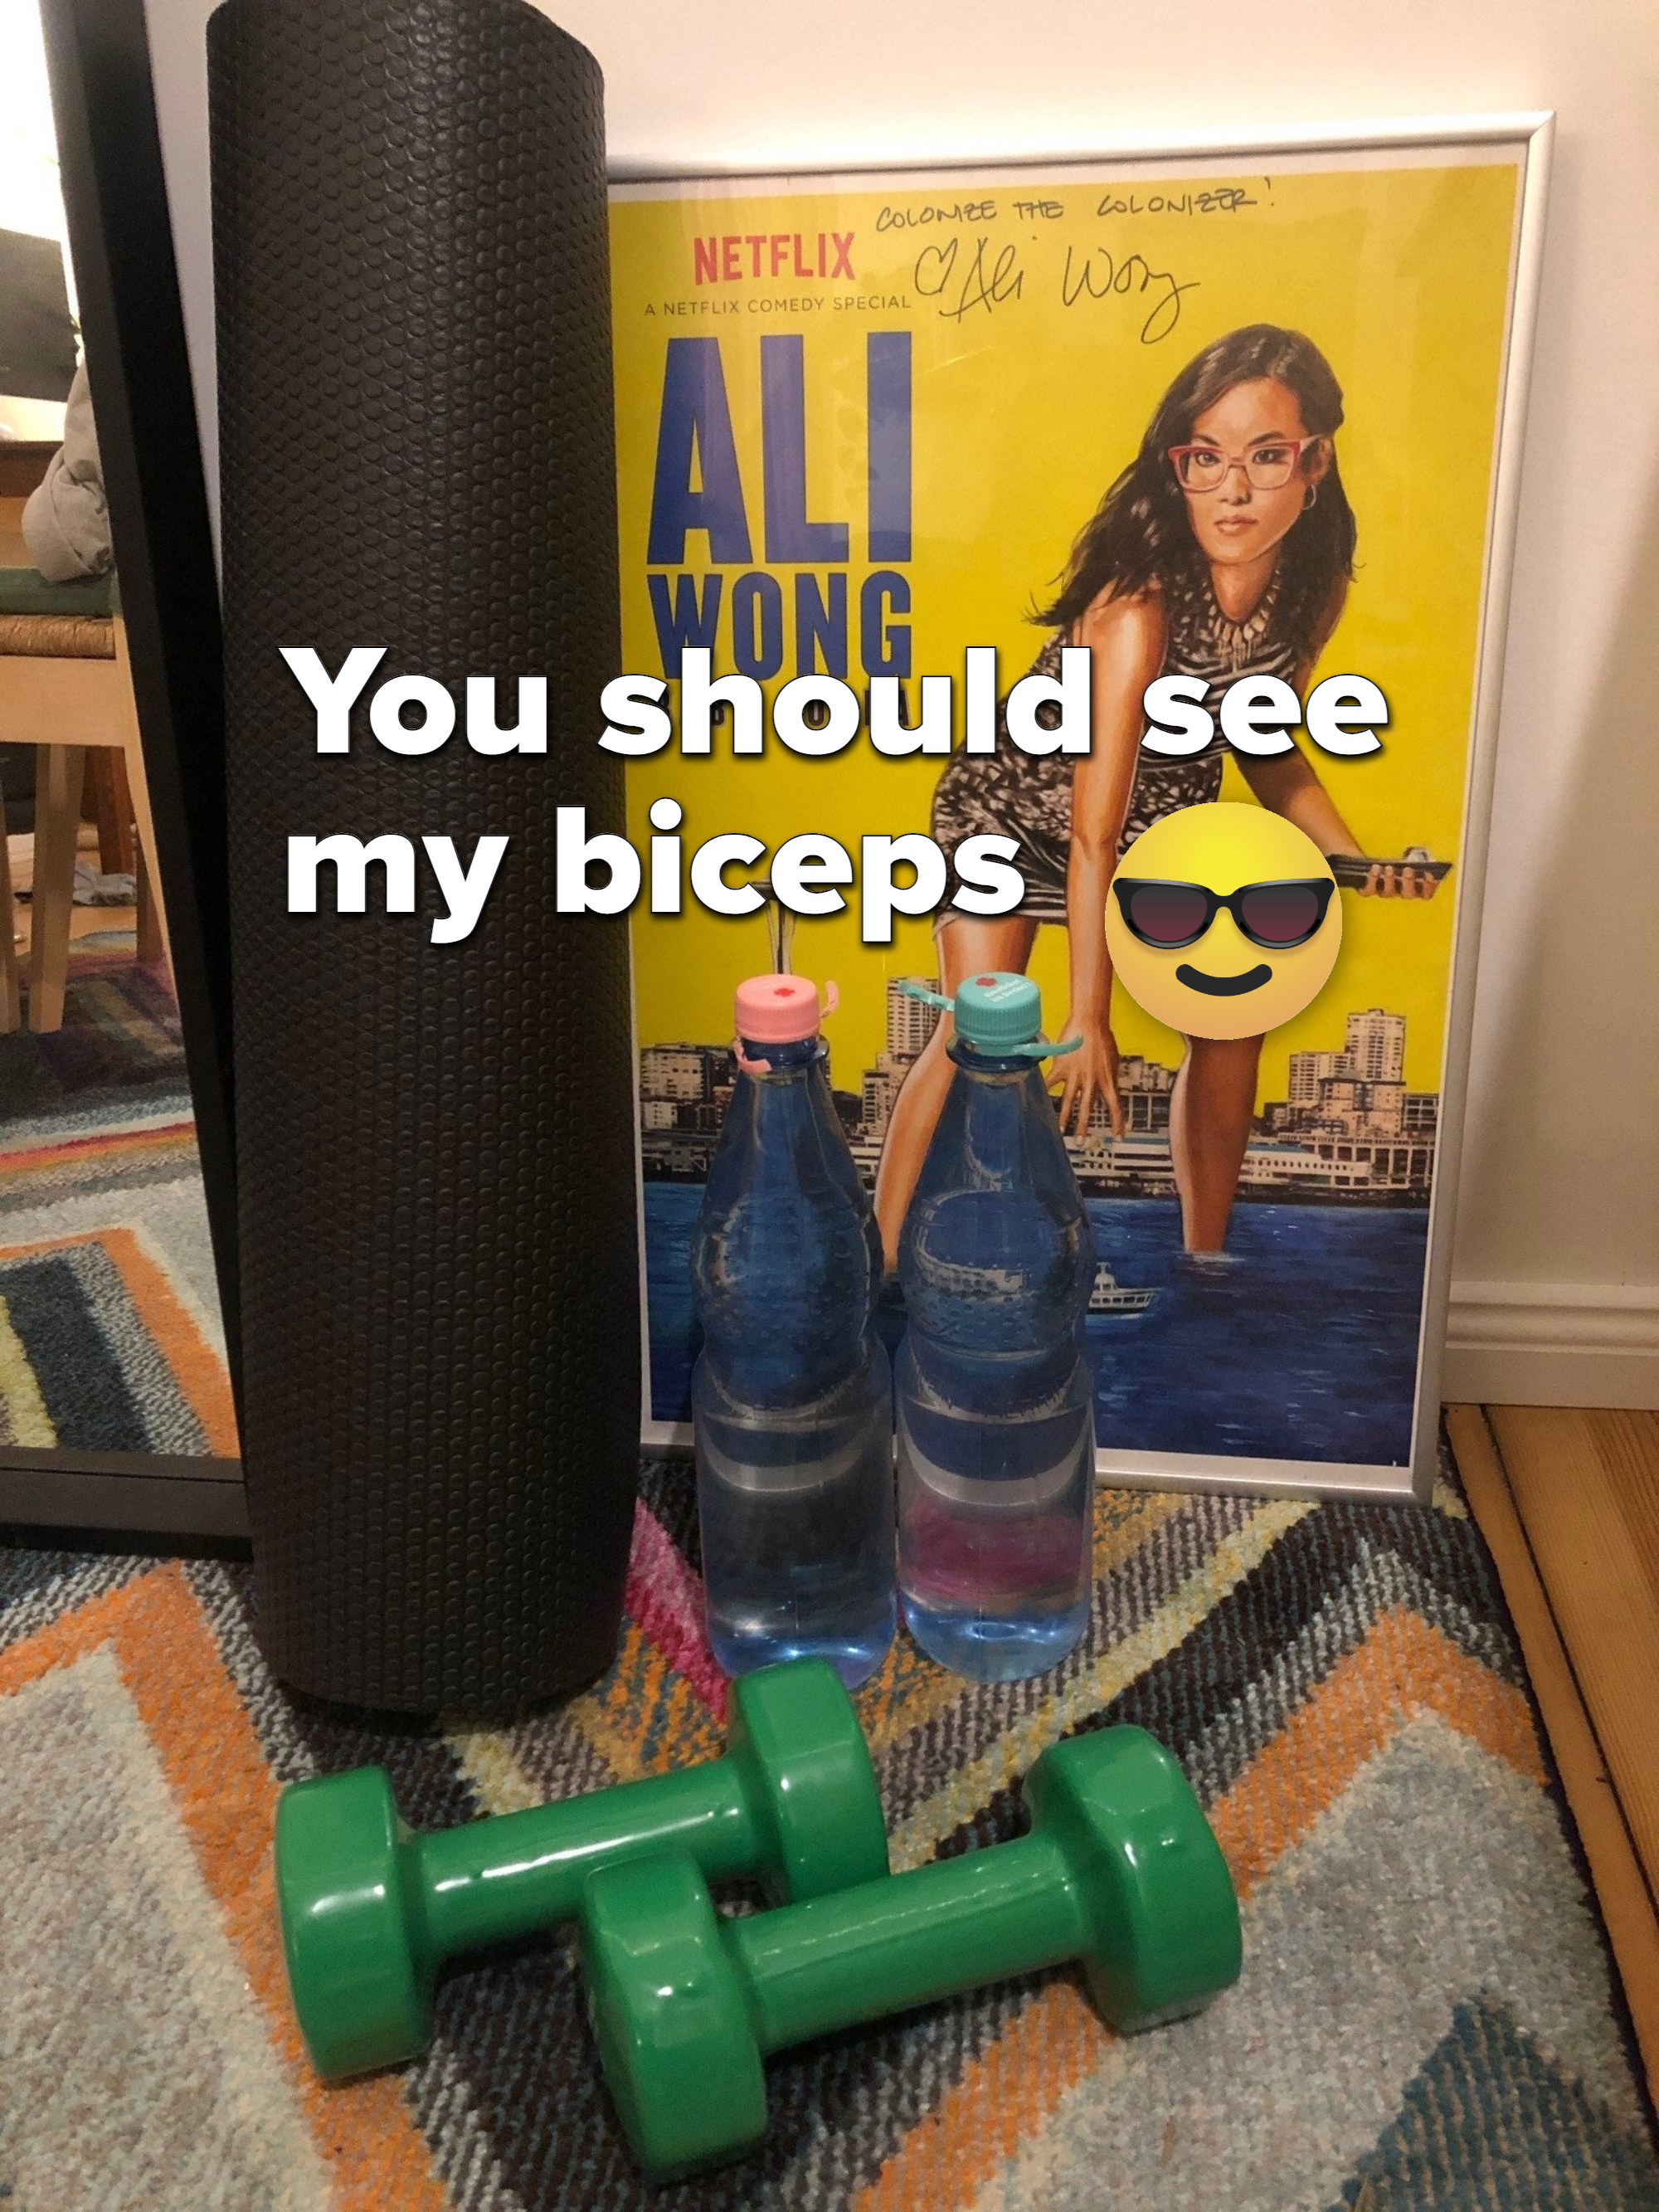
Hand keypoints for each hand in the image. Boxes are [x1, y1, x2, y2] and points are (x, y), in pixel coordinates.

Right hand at [1054, 1017, 1123, 1137]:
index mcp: (1107, 1081)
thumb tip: (1108, 1087)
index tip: (1119, 1137)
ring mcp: (1075, 1076)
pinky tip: (1037, 1097)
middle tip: (1081, 1143)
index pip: (1115, 1107)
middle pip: (1087, 1110)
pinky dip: (1044, 1089)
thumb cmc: (1103, 1037)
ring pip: (1068, 1102)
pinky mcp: (1061, 1068)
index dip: (1118, 1123)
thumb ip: (1109, 1076)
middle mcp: (1091, 1082)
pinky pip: (1051, 1082)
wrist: (1089, 1022)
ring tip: (1060, 1130)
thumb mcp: (1113, 1060)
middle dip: (1084, 1127)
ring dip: (1063, 1118)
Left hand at [1359, 861, 1438, 900]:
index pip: (1425, 894)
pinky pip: (1370, 890)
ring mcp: (1384, 893)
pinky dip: (1372, 879)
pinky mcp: (1368, 891)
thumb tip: (1426, 857)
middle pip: (1408, 894)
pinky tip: (1375, 868)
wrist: (1369, 864)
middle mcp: (1399, 893)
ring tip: (1389, 868)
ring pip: (1388, 892)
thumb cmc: (1392, 863)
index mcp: (1413, 887)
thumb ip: (1416, 862)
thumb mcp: (1406, 861)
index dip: (1429, 887)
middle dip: (1409, 882)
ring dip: (1390, 880)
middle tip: (1408, 870)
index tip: (1429, 875)